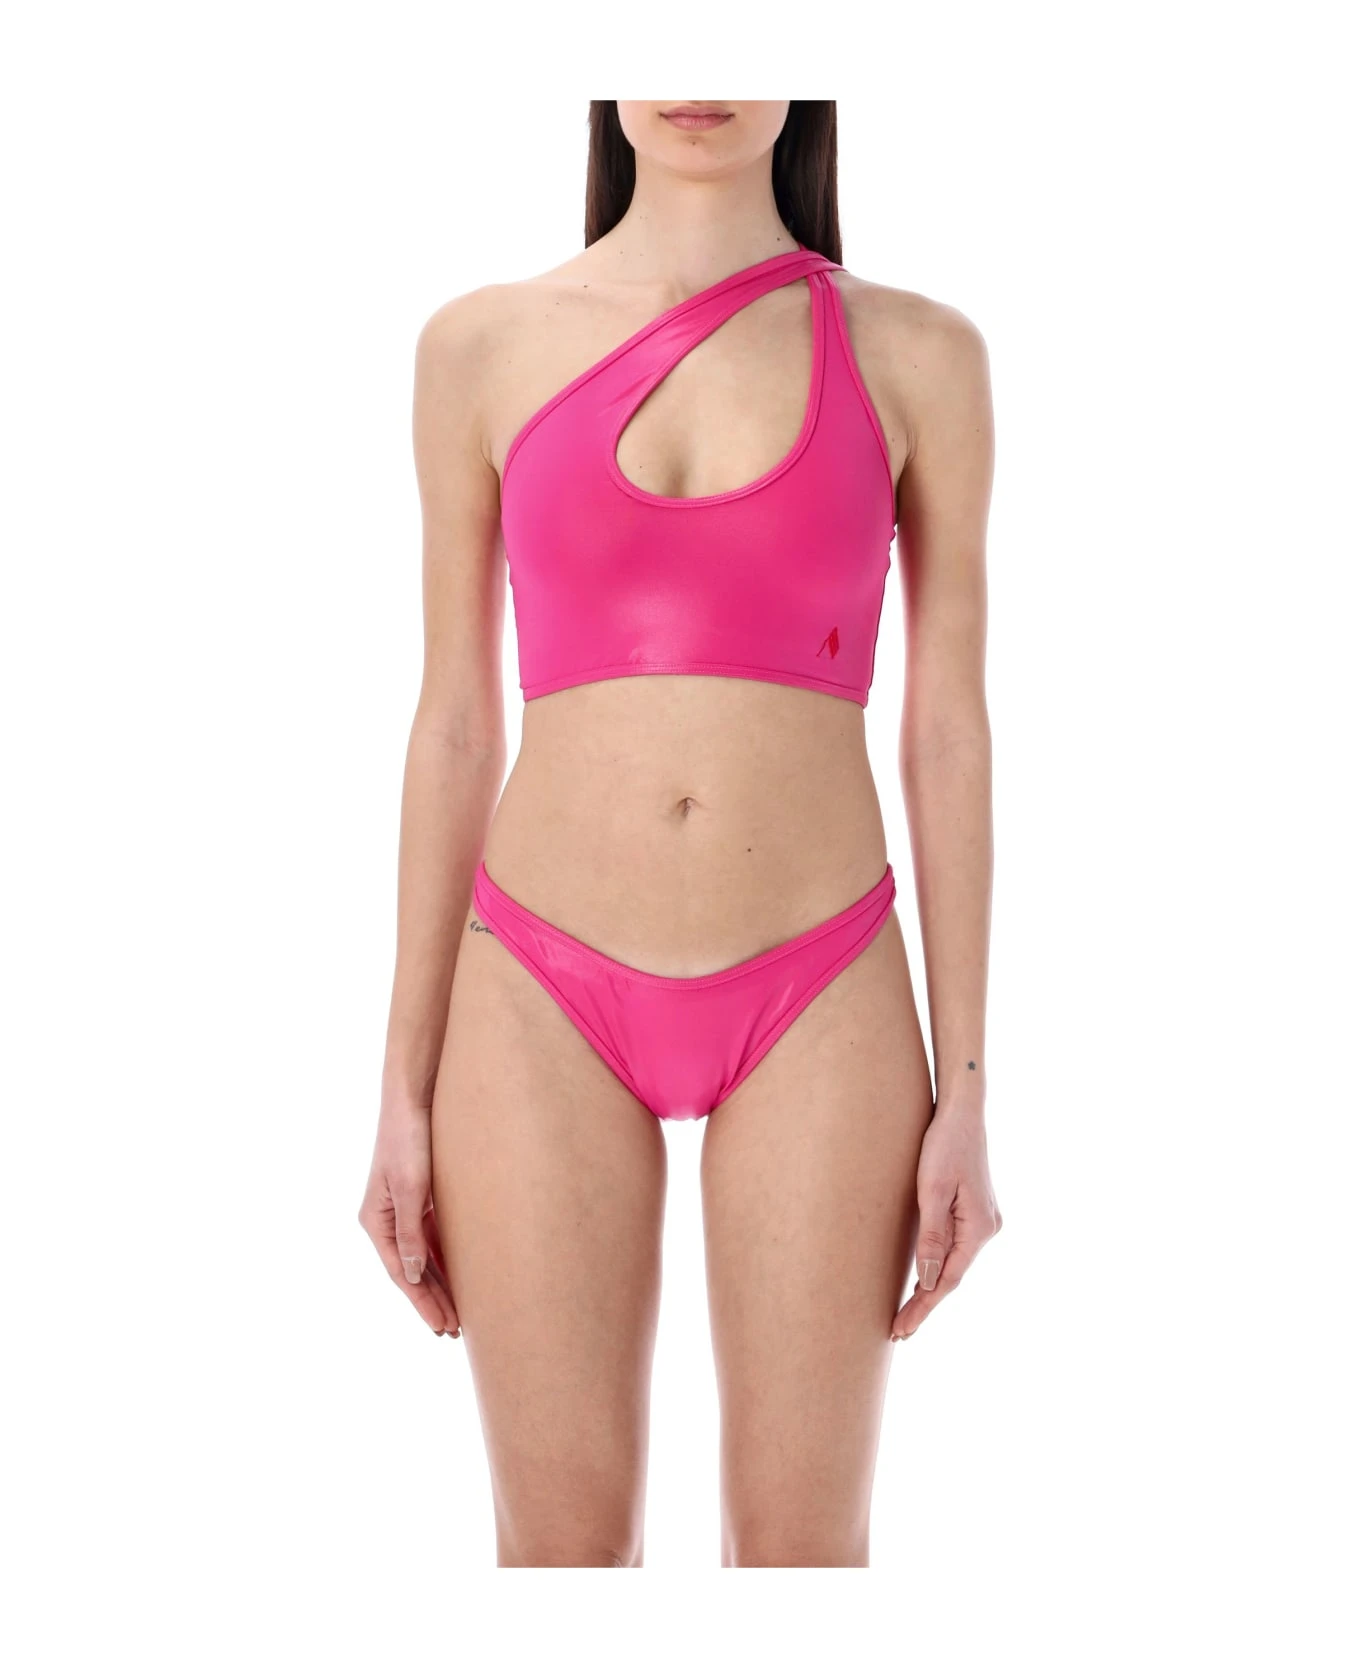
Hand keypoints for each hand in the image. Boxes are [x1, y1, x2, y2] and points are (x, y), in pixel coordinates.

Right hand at [358, 1101, 460, 1337]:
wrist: (413, 1099)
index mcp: (377, 1220)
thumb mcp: (411, 1188)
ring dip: (439, 1284)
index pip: (401, 1272)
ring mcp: (403, 1209)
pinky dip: (444, 1259)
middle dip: (432, 1300)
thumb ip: (410, 1233)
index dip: (421, 1301)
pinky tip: (460, 1276)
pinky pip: (432, 1237)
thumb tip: (411, 1274)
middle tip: (454, 1331)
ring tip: (458, 1314)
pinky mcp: (420, 1197)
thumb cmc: (408, 1139)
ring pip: (423, 1256)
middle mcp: (387, 1219)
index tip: (441, 1326)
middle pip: (411, 1269)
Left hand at [892, 1101, 1000, 1339]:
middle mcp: (987, 1228)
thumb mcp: (932, 1190)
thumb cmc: (944, 1144)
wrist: (962, 1110)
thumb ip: (932, 1237)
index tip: (901, 1329)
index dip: (923, 1307)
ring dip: (930, 1287)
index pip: (947, 1280)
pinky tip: (922, 1278)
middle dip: (925, 1303)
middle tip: (898, 1331)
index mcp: (979, 1228)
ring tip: (905, 1314)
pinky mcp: (974, 1210)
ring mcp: (983, 1220)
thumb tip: (928, 1281)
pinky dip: (937, 1264)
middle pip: (952, 1276)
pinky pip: (954, 1246)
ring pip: (954, 1262)